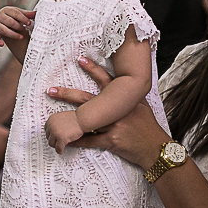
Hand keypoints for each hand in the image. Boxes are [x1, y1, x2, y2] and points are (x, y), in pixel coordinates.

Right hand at [0, 7, 35, 61]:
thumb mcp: (20, 14)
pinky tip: (2, 45)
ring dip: (13, 34)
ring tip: (21, 37)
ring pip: (4, 30)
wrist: (4, 22)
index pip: (15, 13)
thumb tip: (37, 13)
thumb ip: (27, 14)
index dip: (23, 18)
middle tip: (25, 30)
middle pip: (10, 21)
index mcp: (6, 9)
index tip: (29, 23)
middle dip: (18, 26)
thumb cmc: (14, 17)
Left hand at [45, 111, 83, 153]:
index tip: (54, 137)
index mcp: (51, 120)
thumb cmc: (74, 118)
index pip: (46, 130)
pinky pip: (58, 148)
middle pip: (48, 137)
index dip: (51, 134)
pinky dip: (59, 151)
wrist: (81, 119)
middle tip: (58, 142)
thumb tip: (52, 132)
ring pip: (51, 143)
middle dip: (53, 140)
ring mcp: (55, 133)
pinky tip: (61, 151)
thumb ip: (55, 123)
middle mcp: (51, 126)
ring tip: (60, 146)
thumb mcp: (61, 118)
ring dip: (56, 145)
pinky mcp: (61, 139)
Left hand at [48, 56, 168, 167]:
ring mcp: (113, 125)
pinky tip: (65, 141)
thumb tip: (120, 86)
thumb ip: (129, 96)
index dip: (93, 69)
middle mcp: (116, 109)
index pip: (106, 80)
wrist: (157, 148)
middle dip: (67, 94)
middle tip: (50, 90)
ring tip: (51, 119)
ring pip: (86, 120)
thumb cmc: (148, 127)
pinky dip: (78, 141)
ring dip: (67, 119)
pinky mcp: (112, 141)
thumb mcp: (141, 106)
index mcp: (123, 99)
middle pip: (87, 99)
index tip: (79, 59)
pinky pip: (90, 141)